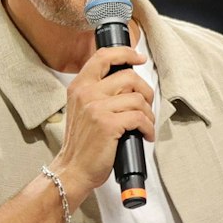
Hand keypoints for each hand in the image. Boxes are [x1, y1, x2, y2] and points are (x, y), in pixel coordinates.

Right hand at [49, 43, 154, 192]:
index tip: (139, 58)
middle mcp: (87, 93)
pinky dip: (148, 127)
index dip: (125, 53)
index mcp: (80, 86)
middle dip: (146, 91)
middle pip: (129, 77)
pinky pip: (140, 118)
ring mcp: (97, 108)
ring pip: (138, 99)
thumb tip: (129, 84)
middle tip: (147, 105)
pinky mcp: (108, 124)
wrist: (73, 169)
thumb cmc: (83, 143)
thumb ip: (98, 93)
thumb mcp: (83, 110)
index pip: (103, 57)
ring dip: (149, 114)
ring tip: (145, 125)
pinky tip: (145, 135)